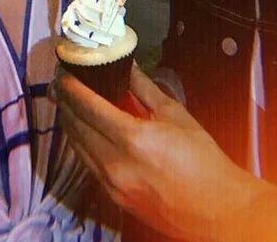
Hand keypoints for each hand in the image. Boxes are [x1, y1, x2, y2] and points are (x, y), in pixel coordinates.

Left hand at [54, 63, 263, 241]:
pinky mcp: (113, 197)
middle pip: (75, 126)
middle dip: (65, 100)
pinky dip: (81, 142)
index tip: (64, 71)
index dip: (71, 87)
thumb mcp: (174, 114)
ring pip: (76, 147)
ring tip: (69, 101)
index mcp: (132, 138)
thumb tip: (127, 66)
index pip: (88, 107)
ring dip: (69, 121)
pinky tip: (85, 129)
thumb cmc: (201, 158)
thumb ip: (144, 89)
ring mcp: (111, 184)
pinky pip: (87, 163)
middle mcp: (114, 163)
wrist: (214, 209)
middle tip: (62, 81)